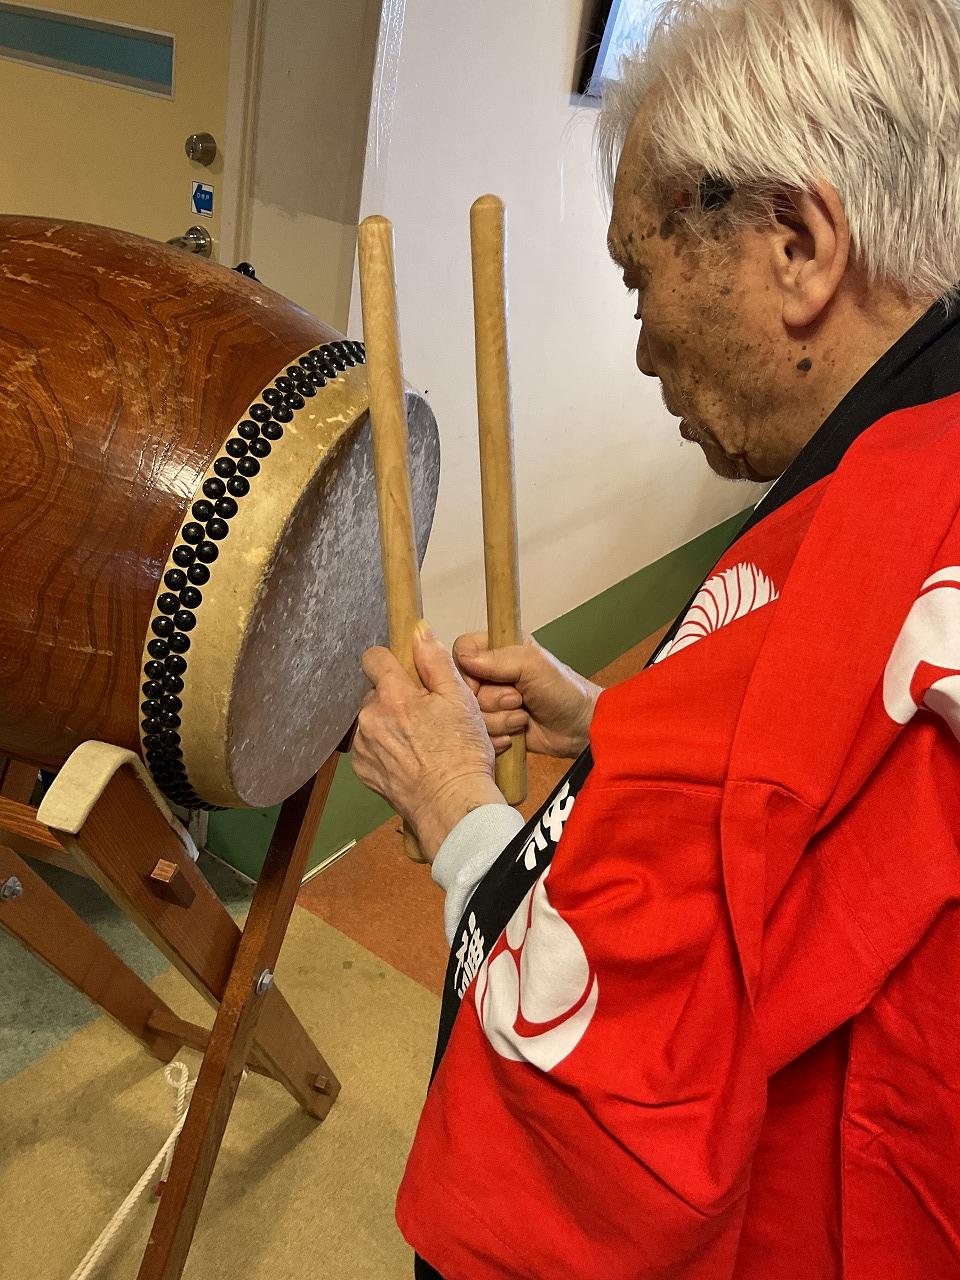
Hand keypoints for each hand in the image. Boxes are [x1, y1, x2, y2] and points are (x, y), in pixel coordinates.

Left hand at [352, 622, 505, 862]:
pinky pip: (371, 747)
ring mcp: (364, 746)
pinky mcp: (363, 769)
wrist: (452, 805)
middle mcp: (370, 718)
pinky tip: (412, 759)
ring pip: (374, 720)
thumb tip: (419, 633)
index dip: (390, 660)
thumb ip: (436, 662)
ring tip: (421, 741)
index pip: (374, 658)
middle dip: (397, 699)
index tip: (405, 671)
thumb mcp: (460, 699)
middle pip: (377, 693)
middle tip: (426, 715)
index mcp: (393, 696)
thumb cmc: (462, 754)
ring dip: (391, 725)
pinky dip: (387, 749)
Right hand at [453, 632, 600, 758]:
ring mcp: (492, 703)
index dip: (468, 669)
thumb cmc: (564, 690)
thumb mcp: (533, 666)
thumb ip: (498, 658)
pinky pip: (480, 733)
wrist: (579, 729)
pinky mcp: (495, 726)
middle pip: (464, 688)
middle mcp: (491, 675)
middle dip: (492, 699)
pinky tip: (517, 732)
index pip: (461, 651)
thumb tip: (464, 657)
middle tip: (518, 698)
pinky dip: (498, 736)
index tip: (485, 680)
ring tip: (524, 715)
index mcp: (499, 650)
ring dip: (500, 719)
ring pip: (472, 714)